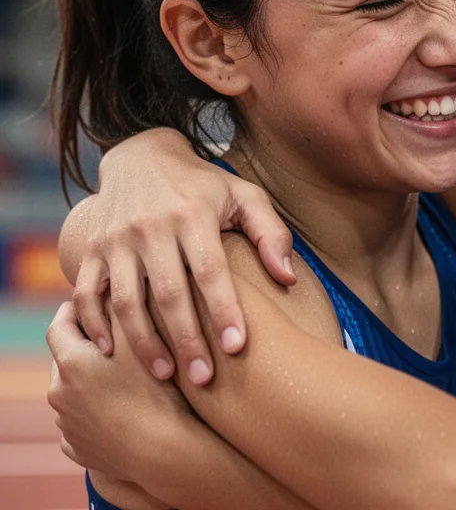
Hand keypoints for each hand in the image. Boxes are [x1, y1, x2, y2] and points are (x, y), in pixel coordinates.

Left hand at [48, 301, 195, 481]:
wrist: (163, 450)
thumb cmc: (157, 390)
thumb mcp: (140, 339)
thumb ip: (122, 308)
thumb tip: (111, 286)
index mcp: (71, 364)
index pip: (60, 325)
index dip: (74, 310)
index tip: (91, 303)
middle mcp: (59, 394)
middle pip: (67, 360)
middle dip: (86, 348)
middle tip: (116, 340)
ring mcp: (67, 425)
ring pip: (74, 392)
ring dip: (92, 382)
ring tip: (124, 377)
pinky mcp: (79, 449)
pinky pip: (83, 423)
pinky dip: (96, 413)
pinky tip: (121, 409)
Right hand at [62, 128, 292, 384]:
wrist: (140, 156)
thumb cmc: (204, 185)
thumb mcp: (244, 196)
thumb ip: (271, 234)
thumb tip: (287, 278)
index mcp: (193, 215)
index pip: (211, 270)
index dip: (225, 310)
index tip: (237, 348)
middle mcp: (151, 227)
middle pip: (168, 293)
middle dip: (187, 339)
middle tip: (204, 379)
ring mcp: (116, 239)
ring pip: (125, 301)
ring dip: (143, 342)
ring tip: (166, 376)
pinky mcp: (91, 249)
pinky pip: (87, 294)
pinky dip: (96, 326)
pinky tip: (114, 354)